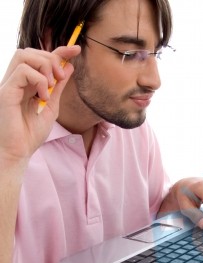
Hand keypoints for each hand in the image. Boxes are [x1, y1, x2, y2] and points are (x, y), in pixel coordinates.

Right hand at [0, 45, 80, 162]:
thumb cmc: (30, 135)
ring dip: (44, 65)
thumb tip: (69, 67)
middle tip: (62, 77)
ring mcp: (8, 85)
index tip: (76, 49)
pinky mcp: (5, 91)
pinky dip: (38, 80)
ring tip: (51, 85)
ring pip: (24, 55)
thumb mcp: (51, 108)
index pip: (40, 58)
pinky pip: (23, 71)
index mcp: (25, 84)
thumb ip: (58, 88)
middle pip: (31, 52)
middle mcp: (15, 81)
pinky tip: (43, 96)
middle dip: (51, 58)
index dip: (59, 51)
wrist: (19, 153)